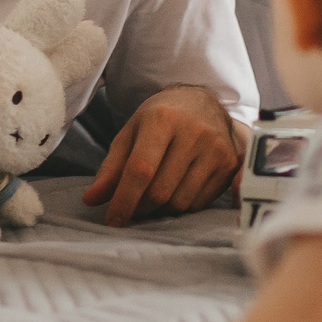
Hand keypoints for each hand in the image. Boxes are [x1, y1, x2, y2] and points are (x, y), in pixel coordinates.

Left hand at [81, 86, 243, 225]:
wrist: (202, 101)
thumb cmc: (161, 118)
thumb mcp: (130, 133)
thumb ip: (111, 168)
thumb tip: (92, 200)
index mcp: (163, 119)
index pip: (141, 170)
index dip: (124, 200)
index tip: (112, 220)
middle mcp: (194, 133)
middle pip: (160, 191)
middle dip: (140, 207)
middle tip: (132, 206)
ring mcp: (216, 149)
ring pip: (180, 202)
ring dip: (161, 209)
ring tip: (153, 197)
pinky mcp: (229, 164)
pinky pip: (199, 203)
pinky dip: (181, 205)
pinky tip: (175, 190)